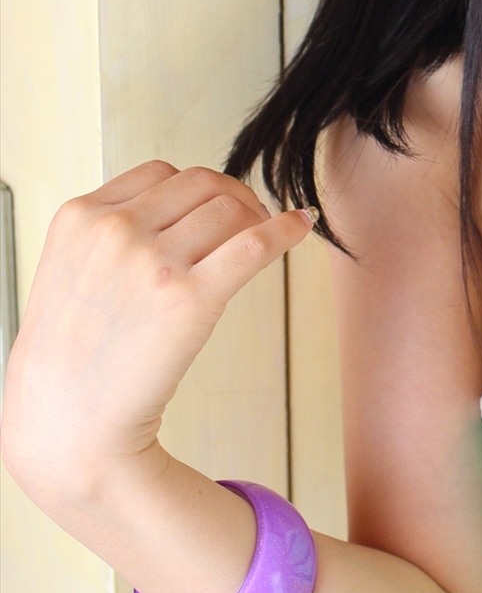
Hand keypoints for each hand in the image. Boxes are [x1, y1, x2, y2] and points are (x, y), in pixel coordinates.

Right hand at [1, 162, 312, 503]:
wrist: (69, 419)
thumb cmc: (70, 357)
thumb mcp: (69, 270)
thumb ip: (110, 236)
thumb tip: (178, 214)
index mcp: (81, 217)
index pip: (160, 173)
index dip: (197, 188)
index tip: (215, 206)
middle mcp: (116, 230)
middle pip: (202, 184)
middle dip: (233, 198)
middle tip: (251, 221)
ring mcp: (155, 261)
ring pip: (231, 208)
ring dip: (258, 217)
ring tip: (266, 237)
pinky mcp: (192, 297)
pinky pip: (256, 243)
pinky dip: (287, 229)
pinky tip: (302, 227)